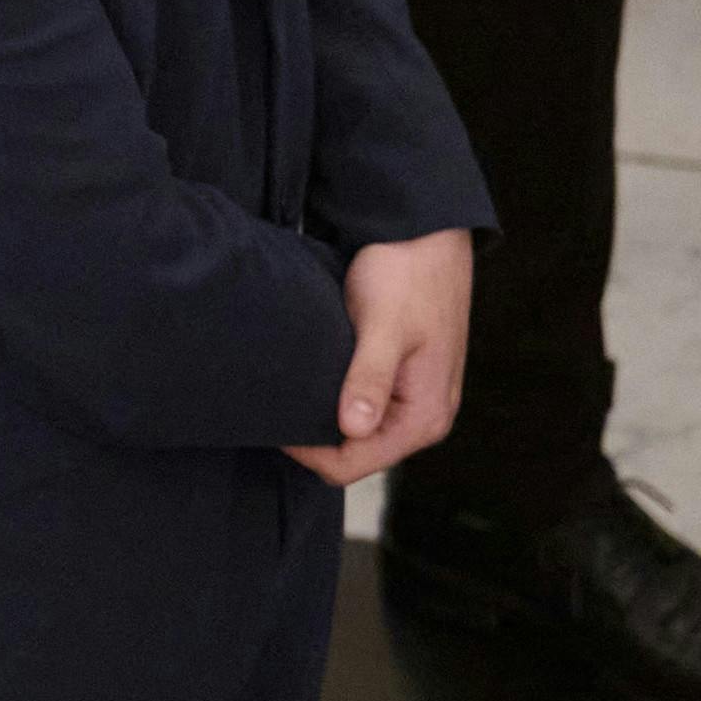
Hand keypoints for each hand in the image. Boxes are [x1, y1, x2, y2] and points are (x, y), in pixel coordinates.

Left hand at [283, 227, 474, 484]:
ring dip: (323, 418)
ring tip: (291, 389)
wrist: (424, 235)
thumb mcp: (383, 325)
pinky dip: (335, 399)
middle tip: (275, 403)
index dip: (307, 452)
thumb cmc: (406, 275)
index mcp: (425, 417)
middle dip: (313, 439)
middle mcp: (425, 418)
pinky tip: (312, 378)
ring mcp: (414, 401)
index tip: (274, 420)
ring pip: (356, 433)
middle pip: (354, 455)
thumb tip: (354, 428)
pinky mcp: (402, 382)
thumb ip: (369, 378)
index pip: (352, 465)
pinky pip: (362, 409)